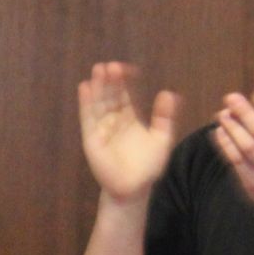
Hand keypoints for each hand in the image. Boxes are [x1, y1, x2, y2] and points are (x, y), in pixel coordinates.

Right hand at [77, 62, 178, 203]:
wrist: (134, 188)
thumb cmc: (148, 166)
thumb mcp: (162, 138)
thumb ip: (164, 117)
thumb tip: (168, 93)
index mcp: (129, 119)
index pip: (125, 95)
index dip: (125, 81)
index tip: (127, 68)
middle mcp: (113, 121)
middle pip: (110, 96)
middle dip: (110, 81)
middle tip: (110, 65)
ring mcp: (101, 129)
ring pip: (98, 103)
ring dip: (97, 87)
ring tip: (98, 70)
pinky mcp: (91, 138)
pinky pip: (87, 118)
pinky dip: (85, 103)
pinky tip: (85, 88)